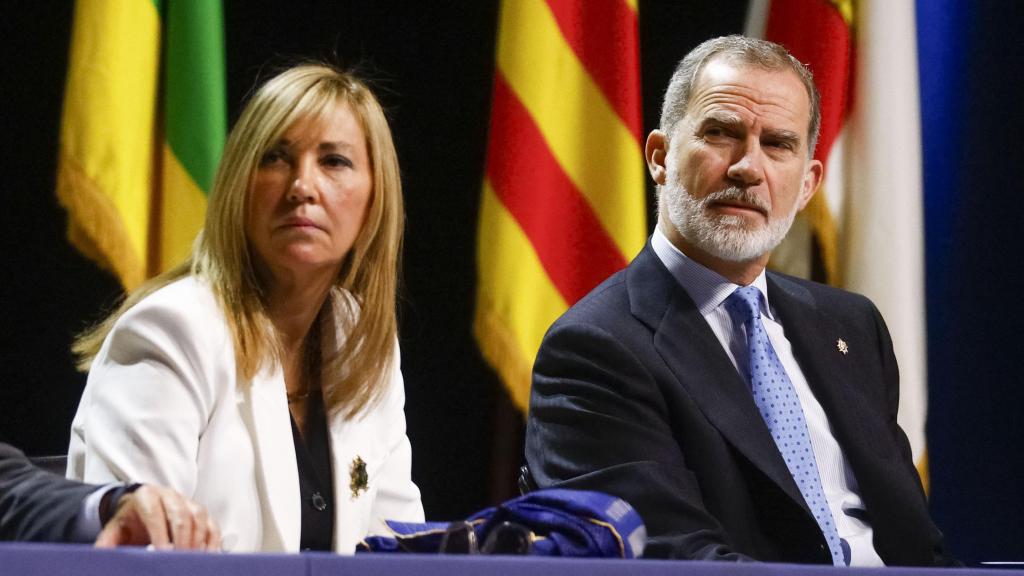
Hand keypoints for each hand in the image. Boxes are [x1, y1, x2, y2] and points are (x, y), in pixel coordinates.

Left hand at [94, 484, 220, 550]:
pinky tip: (207, 554)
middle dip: (181, 537)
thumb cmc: (131, 521)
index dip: (159, 532)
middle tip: (179, 558)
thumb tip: (98, 556)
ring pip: (199, 516)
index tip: (162, 551)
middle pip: (181, 513)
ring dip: (197, 538)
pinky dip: (212, 539)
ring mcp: (187, 501)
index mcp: (146, 496)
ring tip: (191, 558)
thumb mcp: (115, 529)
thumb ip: (107, 541)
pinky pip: (211, 523)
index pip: (155, 513)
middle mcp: (169, 495)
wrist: (142, 508)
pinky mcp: (199, 511)